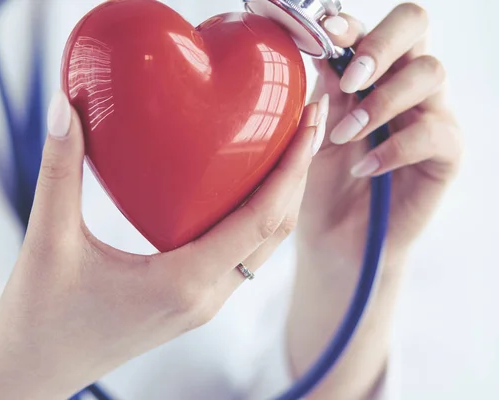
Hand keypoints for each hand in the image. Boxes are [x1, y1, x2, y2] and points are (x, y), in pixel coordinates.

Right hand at [0, 92, 319, 399]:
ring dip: (282, 197)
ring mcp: (203, 304)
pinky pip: (241, 255)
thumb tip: (67, 107)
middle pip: (275, 231)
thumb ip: (59, 170)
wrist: (35, 371)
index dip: (292, 167)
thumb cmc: (41, 317)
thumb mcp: (48, 239)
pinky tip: (241, 187)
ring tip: (285, 147)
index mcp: (182, 282)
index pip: (261, 218)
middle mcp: (205, 296)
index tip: (308, 123)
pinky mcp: (192, 302)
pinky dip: (255, 217)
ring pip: (263, 247)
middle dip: (298, 174)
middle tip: (307, 120)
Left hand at [302, 3, 462, 262]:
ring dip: (382, 101)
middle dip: (381, 44)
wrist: (335, 237)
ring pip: (430, 72)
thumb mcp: (314, 134)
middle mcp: (403, 83)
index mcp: (369, 72)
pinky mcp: (446, 153)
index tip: (326, 35)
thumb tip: (325, 51)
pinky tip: (364, 167)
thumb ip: (325, 94)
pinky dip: (394, 148)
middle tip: (350, 81)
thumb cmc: (322, 182)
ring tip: (346, 134)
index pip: (372, 28)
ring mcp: (429, 113)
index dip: (353, 24)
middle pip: (416, 25)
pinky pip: (434, 133)